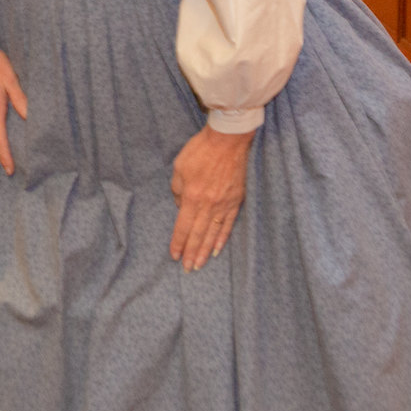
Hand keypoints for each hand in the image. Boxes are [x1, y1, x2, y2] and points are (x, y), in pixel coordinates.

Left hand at [169, 126, 253, 269]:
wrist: (229, 140)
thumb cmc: (200, 150)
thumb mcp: (179, 167)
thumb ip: (177, 189)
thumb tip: (180, 206)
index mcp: (192, 196)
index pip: (183, 226)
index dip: (178, 242)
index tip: (174, 255)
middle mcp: (209, 205)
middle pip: (198, 234)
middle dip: (192, 253)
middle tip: (187, 269)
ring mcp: (224, 204)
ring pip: (213, 233)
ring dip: (205, 251)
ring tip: (199, 265)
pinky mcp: (236, 201)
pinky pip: (229, 224)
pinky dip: (222, 238)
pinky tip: (216, 249)